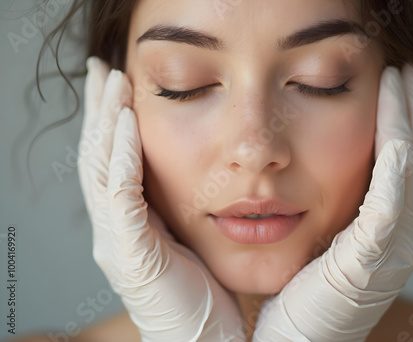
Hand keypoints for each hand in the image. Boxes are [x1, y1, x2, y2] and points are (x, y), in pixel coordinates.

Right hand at [78, 57, 244, 341]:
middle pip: (96, 157)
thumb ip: (174, 205)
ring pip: (101, 171)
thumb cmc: (200, 290)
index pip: (111, 161)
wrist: (203, 339)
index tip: (117, 85)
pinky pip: (120, 199)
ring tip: (113, 85)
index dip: (109, 122)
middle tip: (102, 70)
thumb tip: (186, 170)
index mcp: (128, 223)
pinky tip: (126, 130)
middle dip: (98, 112)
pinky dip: (121, 161)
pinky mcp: (131, 254)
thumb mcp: (185, 237)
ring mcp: (117, 241)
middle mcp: (113, 229)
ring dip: (106, 125)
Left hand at [252, 64, 412, 340]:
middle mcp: (399, 237)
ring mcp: (391, 249)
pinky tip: (390, 129)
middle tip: (404, 73)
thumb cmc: (299, 299)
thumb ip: (334, 212)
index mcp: (385, 233)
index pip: (402, 166)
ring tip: (399, 82)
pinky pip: (388, 202)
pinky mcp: (369, 260)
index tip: (392, 87)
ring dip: (405, 123)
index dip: (401, 124)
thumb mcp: (323, 245)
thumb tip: (320, 173)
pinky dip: (393, 163)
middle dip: (411, 112)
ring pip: (409, 171)